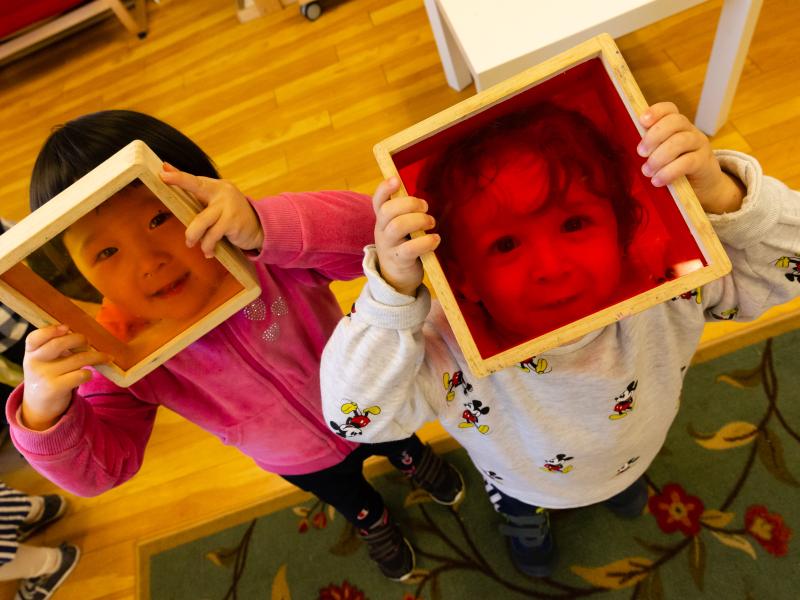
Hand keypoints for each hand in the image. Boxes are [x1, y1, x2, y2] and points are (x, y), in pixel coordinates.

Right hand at [21, 325, 108, 430]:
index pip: (35, 337)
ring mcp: (44, 376)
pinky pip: (80, 375)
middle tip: (88, 342)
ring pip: (77, 359)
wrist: (38, 406)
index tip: (66, 327)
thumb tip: (83, 335)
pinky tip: (89, 374)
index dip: (50, 330)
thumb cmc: (48, 374)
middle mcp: (34, 362)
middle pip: (58, 344)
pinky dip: (89, 373)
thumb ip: (55, 345)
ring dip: (97, 356)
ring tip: (106, 357)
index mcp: (31, 351)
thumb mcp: (43, 359)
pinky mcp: (55, 388)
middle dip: (79, 339)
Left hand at [160, 163, 263, 257]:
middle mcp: (222, 192)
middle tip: (165, 188)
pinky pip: (212, 236)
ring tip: (191, 243)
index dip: (179, 177)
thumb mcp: (215, 200)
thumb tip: (165, 168)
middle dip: (180, 183)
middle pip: (197, 189)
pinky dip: (208, 247)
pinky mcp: (233, 222)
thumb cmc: (230, 213)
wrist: (260, 227)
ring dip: (193, 236)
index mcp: (216, 186)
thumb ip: (193, 188)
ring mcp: (228, 207)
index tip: (162, 173)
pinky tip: (209, 252)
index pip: (194, 180)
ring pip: (201, 222)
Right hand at [372, 177, 439, 295]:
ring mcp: (388, 246)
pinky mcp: (399, 260)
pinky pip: (410, 248)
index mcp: (382, 220)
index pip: (378, 201)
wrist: (396, 279)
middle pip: (388, 210)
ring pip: (398, 226)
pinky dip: (426, 242)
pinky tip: (435, 240)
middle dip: (410, 204)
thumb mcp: (400, 229)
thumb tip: (421, 199)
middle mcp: (382, 231)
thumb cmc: (403, 247)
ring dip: (419, 220)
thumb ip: (405, 214)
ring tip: (431, 223)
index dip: (385, 189)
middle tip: (426, 208)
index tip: (396, 180)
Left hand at [638, 102, 744, 213]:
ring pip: (681, 141)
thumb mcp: (662, 154)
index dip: (656, 111)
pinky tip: (657, 180)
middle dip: (654, 136)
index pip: (669, 109)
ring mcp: (699, 144)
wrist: (703, 184)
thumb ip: (650, 148)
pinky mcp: (704, 162)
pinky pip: (687, 162)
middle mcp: (689, 130)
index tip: (642, 121)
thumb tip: (634, 150)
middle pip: (675, 122)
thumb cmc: (675, 167)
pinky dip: (669, 172)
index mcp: (677, 125)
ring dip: (659, 157)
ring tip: (647, 171)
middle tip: (640, 153)